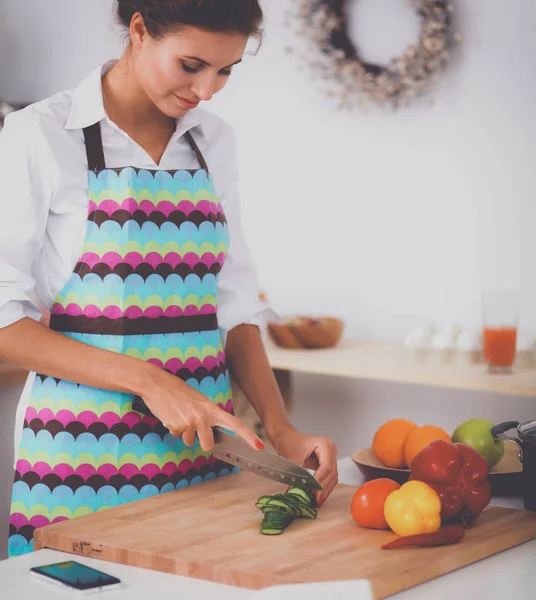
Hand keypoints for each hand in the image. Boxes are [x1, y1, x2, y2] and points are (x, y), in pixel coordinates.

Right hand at [139, 366, 264, 453]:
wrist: (157, 383)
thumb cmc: (178, 391)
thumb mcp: (199, 401)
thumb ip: (208, 416)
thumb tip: (211, 435)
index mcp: (212, 408)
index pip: (235, 424)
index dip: (249, 436)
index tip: (260, 447)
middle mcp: (203, 416)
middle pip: (207, 445)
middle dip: (200, 442)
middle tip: (192, 427)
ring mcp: (189, 422)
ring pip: (189, 441)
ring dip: (183, 432)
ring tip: (179, 414)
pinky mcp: (175, 426)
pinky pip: (176, 435)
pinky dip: (173, 428)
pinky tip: (170, 415)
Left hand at [271, 425, 338, 505]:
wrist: (286, 438)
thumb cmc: (289, 443)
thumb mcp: (292, 459)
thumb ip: (297, 475)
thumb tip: (297, 492)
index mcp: (324, 444)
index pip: (326, 466)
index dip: (321, 480)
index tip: (314, 491)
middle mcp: (331, 449)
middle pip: (332, 472)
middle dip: (324, 487)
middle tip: (317, 500)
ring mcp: (331, 456)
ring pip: (332, 477)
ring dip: (325, 489)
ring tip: (318, 501)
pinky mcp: (327, 463)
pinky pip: (329, 477)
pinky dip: (324, 486)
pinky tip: (318, 495)